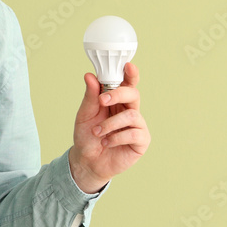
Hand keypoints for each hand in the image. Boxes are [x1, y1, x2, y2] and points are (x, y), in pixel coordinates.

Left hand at [69, 62, 150, 193]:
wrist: (86, 160)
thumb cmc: (87, 136)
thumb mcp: (85, 114)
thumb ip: (90, 96)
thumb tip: (90, 76)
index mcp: (117, 101)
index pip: (126, 83)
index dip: (130, 74)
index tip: (128, 65)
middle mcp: (129, 110)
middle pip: (133, 94)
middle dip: (119, 94)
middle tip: (102, 101)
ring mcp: (137, 126)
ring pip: (132, 115)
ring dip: (110, 124)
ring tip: (97, 132)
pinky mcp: (141, 141)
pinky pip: (134, 133)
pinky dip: (116, 137)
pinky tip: (107, 143)